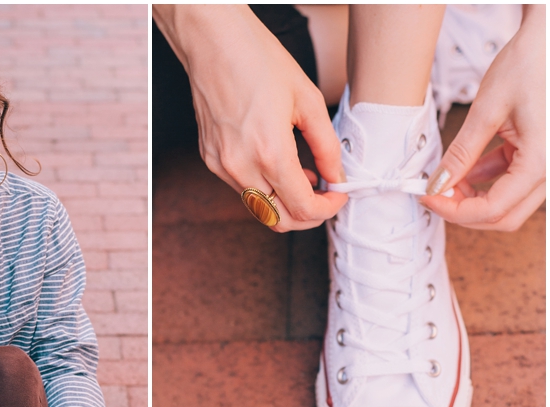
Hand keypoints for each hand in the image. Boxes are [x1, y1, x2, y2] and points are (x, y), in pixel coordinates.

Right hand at [154, 5, 346, 231]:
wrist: (213, 43)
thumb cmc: (259, 61)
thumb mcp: (308, 100)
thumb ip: (327, 146)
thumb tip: (337, 176)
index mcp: (270, 152)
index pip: (303, 208)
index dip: (328, 208)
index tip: (338, 195)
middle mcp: (241, 166)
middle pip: (278, 221)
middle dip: (307, 215)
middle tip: (324, 196)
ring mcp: (221, 166)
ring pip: (259, 208)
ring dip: (285, 201)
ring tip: (303, 172)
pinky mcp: (211, 160)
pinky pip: (242, 189)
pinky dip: (265, 187)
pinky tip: (277, 162)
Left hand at [423, 6, 545, 230]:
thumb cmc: (530, 64)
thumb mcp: (487, 110)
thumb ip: (461, 153)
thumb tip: (437, 185)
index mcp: (542, 162)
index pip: (493, 209)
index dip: (454, 210)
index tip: (427, 197)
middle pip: (504, 216)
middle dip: (464, 211)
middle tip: (434, 194)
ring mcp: (548, 165)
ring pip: (508, 203)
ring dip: (474, 198)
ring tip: (445, 178)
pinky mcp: (541, 155)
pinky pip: (512, 181)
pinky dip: (485, 180)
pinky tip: (463, 168)